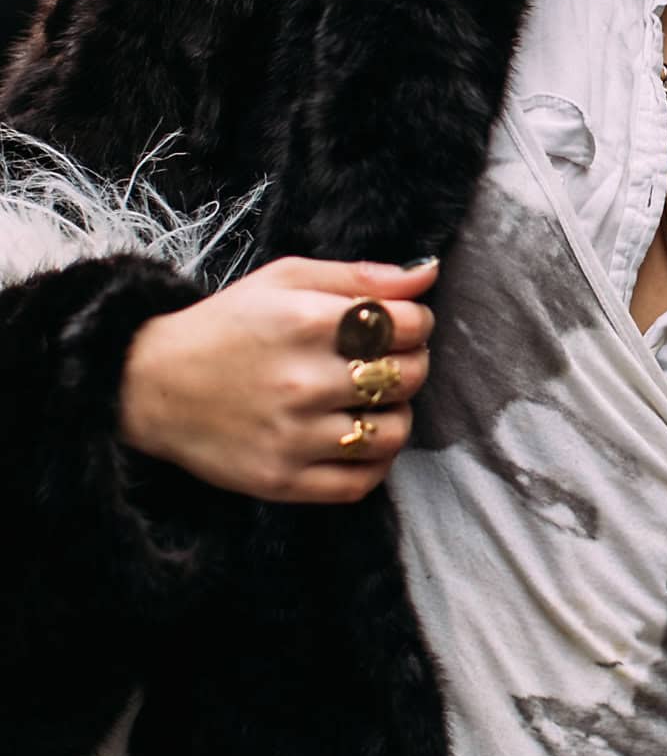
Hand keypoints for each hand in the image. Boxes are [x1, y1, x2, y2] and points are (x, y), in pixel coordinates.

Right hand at [118, 256, 437, 504]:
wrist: (150, 384)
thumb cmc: (226, 324)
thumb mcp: (285, 279)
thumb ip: (359, 276)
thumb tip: (428, 273)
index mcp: (306, 322)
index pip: (408, 325)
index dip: (416, 323)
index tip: (399, 326)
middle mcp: (303, 381)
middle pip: (407, 377)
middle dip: (410, 364)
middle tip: (385, 361)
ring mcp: (293, 436)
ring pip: (393, 432)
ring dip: (396, 414)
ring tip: (371, 401)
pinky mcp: (282, 480)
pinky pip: (361, 482)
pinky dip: (375, 462)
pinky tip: (359, 439)